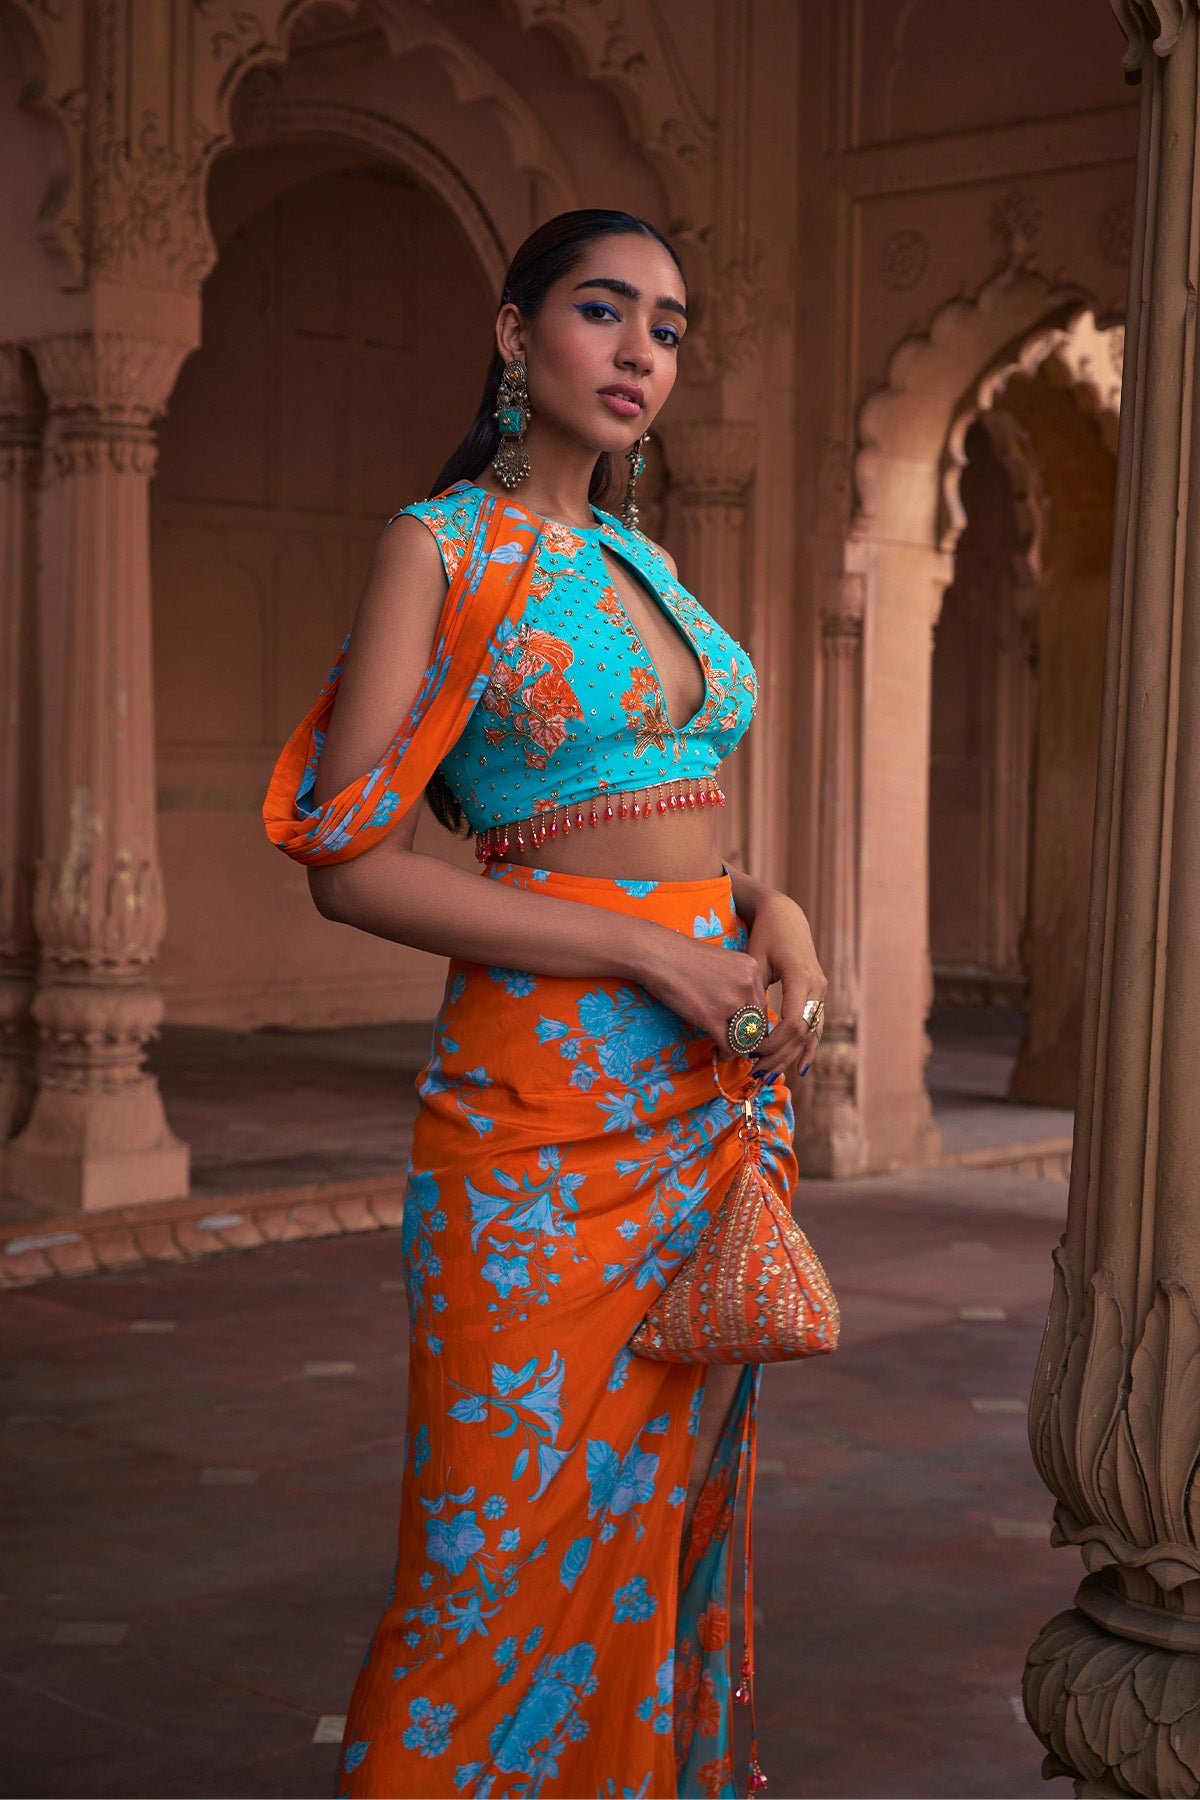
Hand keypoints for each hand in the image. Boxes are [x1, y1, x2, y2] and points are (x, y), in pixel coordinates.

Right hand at [641, 934, 770, 1062]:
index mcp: (751, 968)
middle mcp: (747, 984)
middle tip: (738, 1041)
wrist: (661, 956)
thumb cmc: (685, 957)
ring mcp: (731, 1002)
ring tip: (728, 1049)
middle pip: (758, 1020)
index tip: (744, 1026)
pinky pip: (728, 1044)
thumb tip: (740, 1007)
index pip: (762, 1002)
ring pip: (746, 1035)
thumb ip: (736, 981)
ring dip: (738, 1047)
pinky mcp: (712, 1018)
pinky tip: (718, 1052)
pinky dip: (725, 1053)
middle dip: (749, 1035)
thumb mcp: (723, 963)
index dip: (754, 1018)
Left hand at [746, 892, 827, 1079]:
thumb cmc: (765, 936)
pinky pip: (816, 1026)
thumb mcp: (754, 961)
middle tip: (756, 1071)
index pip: (792, 1022)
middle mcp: (817, 987)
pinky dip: (808, 1047)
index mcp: (801, 978)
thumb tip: (743, 1028)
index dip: (773, 1043)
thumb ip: (753, 993)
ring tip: (769, 1074)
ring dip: (790, 1055)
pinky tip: (800, 1066)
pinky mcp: (819, 994)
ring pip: (810, 1033)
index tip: (751, 1052)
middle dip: (779, 1055)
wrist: (786, 917)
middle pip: (802, 1033)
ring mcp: (821, 991)